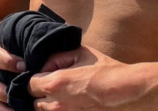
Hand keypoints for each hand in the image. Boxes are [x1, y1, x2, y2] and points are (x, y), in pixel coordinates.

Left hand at [27, 45, 143, 109]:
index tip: (47, 75)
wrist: (128, 92)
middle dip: (42, 94)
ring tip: (68, 97)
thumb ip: (57, 57)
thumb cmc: (106, 71)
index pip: (29, 84)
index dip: (36, 78)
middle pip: (35, 102)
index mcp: (55, 83)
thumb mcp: (81, 53)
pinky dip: (63, 110)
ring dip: (51, 105)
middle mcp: (56, 105)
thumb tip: (45, 64)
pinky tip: (76, 104)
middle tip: (58, 87)